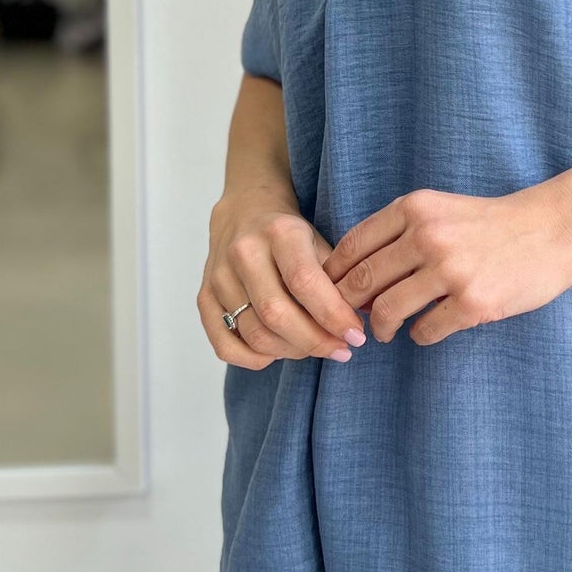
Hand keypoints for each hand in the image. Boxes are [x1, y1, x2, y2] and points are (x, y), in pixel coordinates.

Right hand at [199, 187, 369, 370]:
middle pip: (277, 314)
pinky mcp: (204, 297)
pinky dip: (256, 359)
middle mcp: (243, 253)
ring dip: (292, 351)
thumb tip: (367, 318)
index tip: (356, 335)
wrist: (244, 212)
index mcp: (279, 233)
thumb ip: (340, 277)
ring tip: (315, 348)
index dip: (333, 316)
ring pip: (255, 334)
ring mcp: (219, 277)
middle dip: (315, 341)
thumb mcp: (320, 240)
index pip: (305, 283)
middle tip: (341, 350)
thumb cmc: (290, 234)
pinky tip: (280, 352)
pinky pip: (226, 346)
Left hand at [322, 183, 571, 345]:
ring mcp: (451, 271)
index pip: (352, 246)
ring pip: (388, 311)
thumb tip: (357, 280)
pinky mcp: (474, 302)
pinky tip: (428, 330)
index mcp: (415, 208)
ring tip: (388, 331)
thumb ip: (401, 234)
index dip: (334, 276)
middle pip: (361, 282)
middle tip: (354, 321)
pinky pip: (426, 330)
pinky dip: (420, 335)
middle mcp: (427, 236)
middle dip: (349, 308)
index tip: (333, 294)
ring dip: (382, 328)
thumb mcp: (441, 210)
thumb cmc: (493, 223)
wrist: (555, 227)